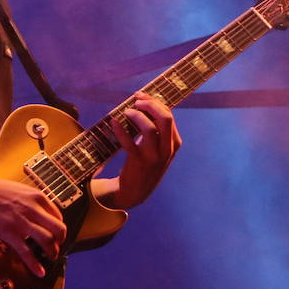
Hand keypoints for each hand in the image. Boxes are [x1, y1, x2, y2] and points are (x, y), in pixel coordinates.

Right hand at [0, 168, 64, 276]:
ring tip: (50, 257)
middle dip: (61, 241)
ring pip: (47, 240)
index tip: (57, 235)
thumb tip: (41, 214)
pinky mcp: (9, 233)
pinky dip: (35, 264)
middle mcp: (33, 209)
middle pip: (58, 229)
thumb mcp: (21, 190)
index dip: (59, 228)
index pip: (58, 216)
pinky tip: (39, 271)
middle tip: (58, 247)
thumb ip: (32, 202)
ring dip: (52, 252)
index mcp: (37, 197)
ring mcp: (21, 222)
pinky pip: (26, 252)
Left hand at [100, 94, 181, 209]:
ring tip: (126, 112)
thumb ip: (157, 130)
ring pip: (149, 128)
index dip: (154, 102)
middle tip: (136, 101)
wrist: (136, 192)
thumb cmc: (146, 164)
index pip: (169, 115)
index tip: (141, 96)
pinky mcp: (138, 163)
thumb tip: (144, 102)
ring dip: (136, 115)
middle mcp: (167, 150)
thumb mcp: (159, 149)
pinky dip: (120, 130)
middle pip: (165, 118)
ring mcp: (153, 157)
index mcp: (174, 143)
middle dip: (150, 105)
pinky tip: (113, 123)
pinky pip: (129, 142)